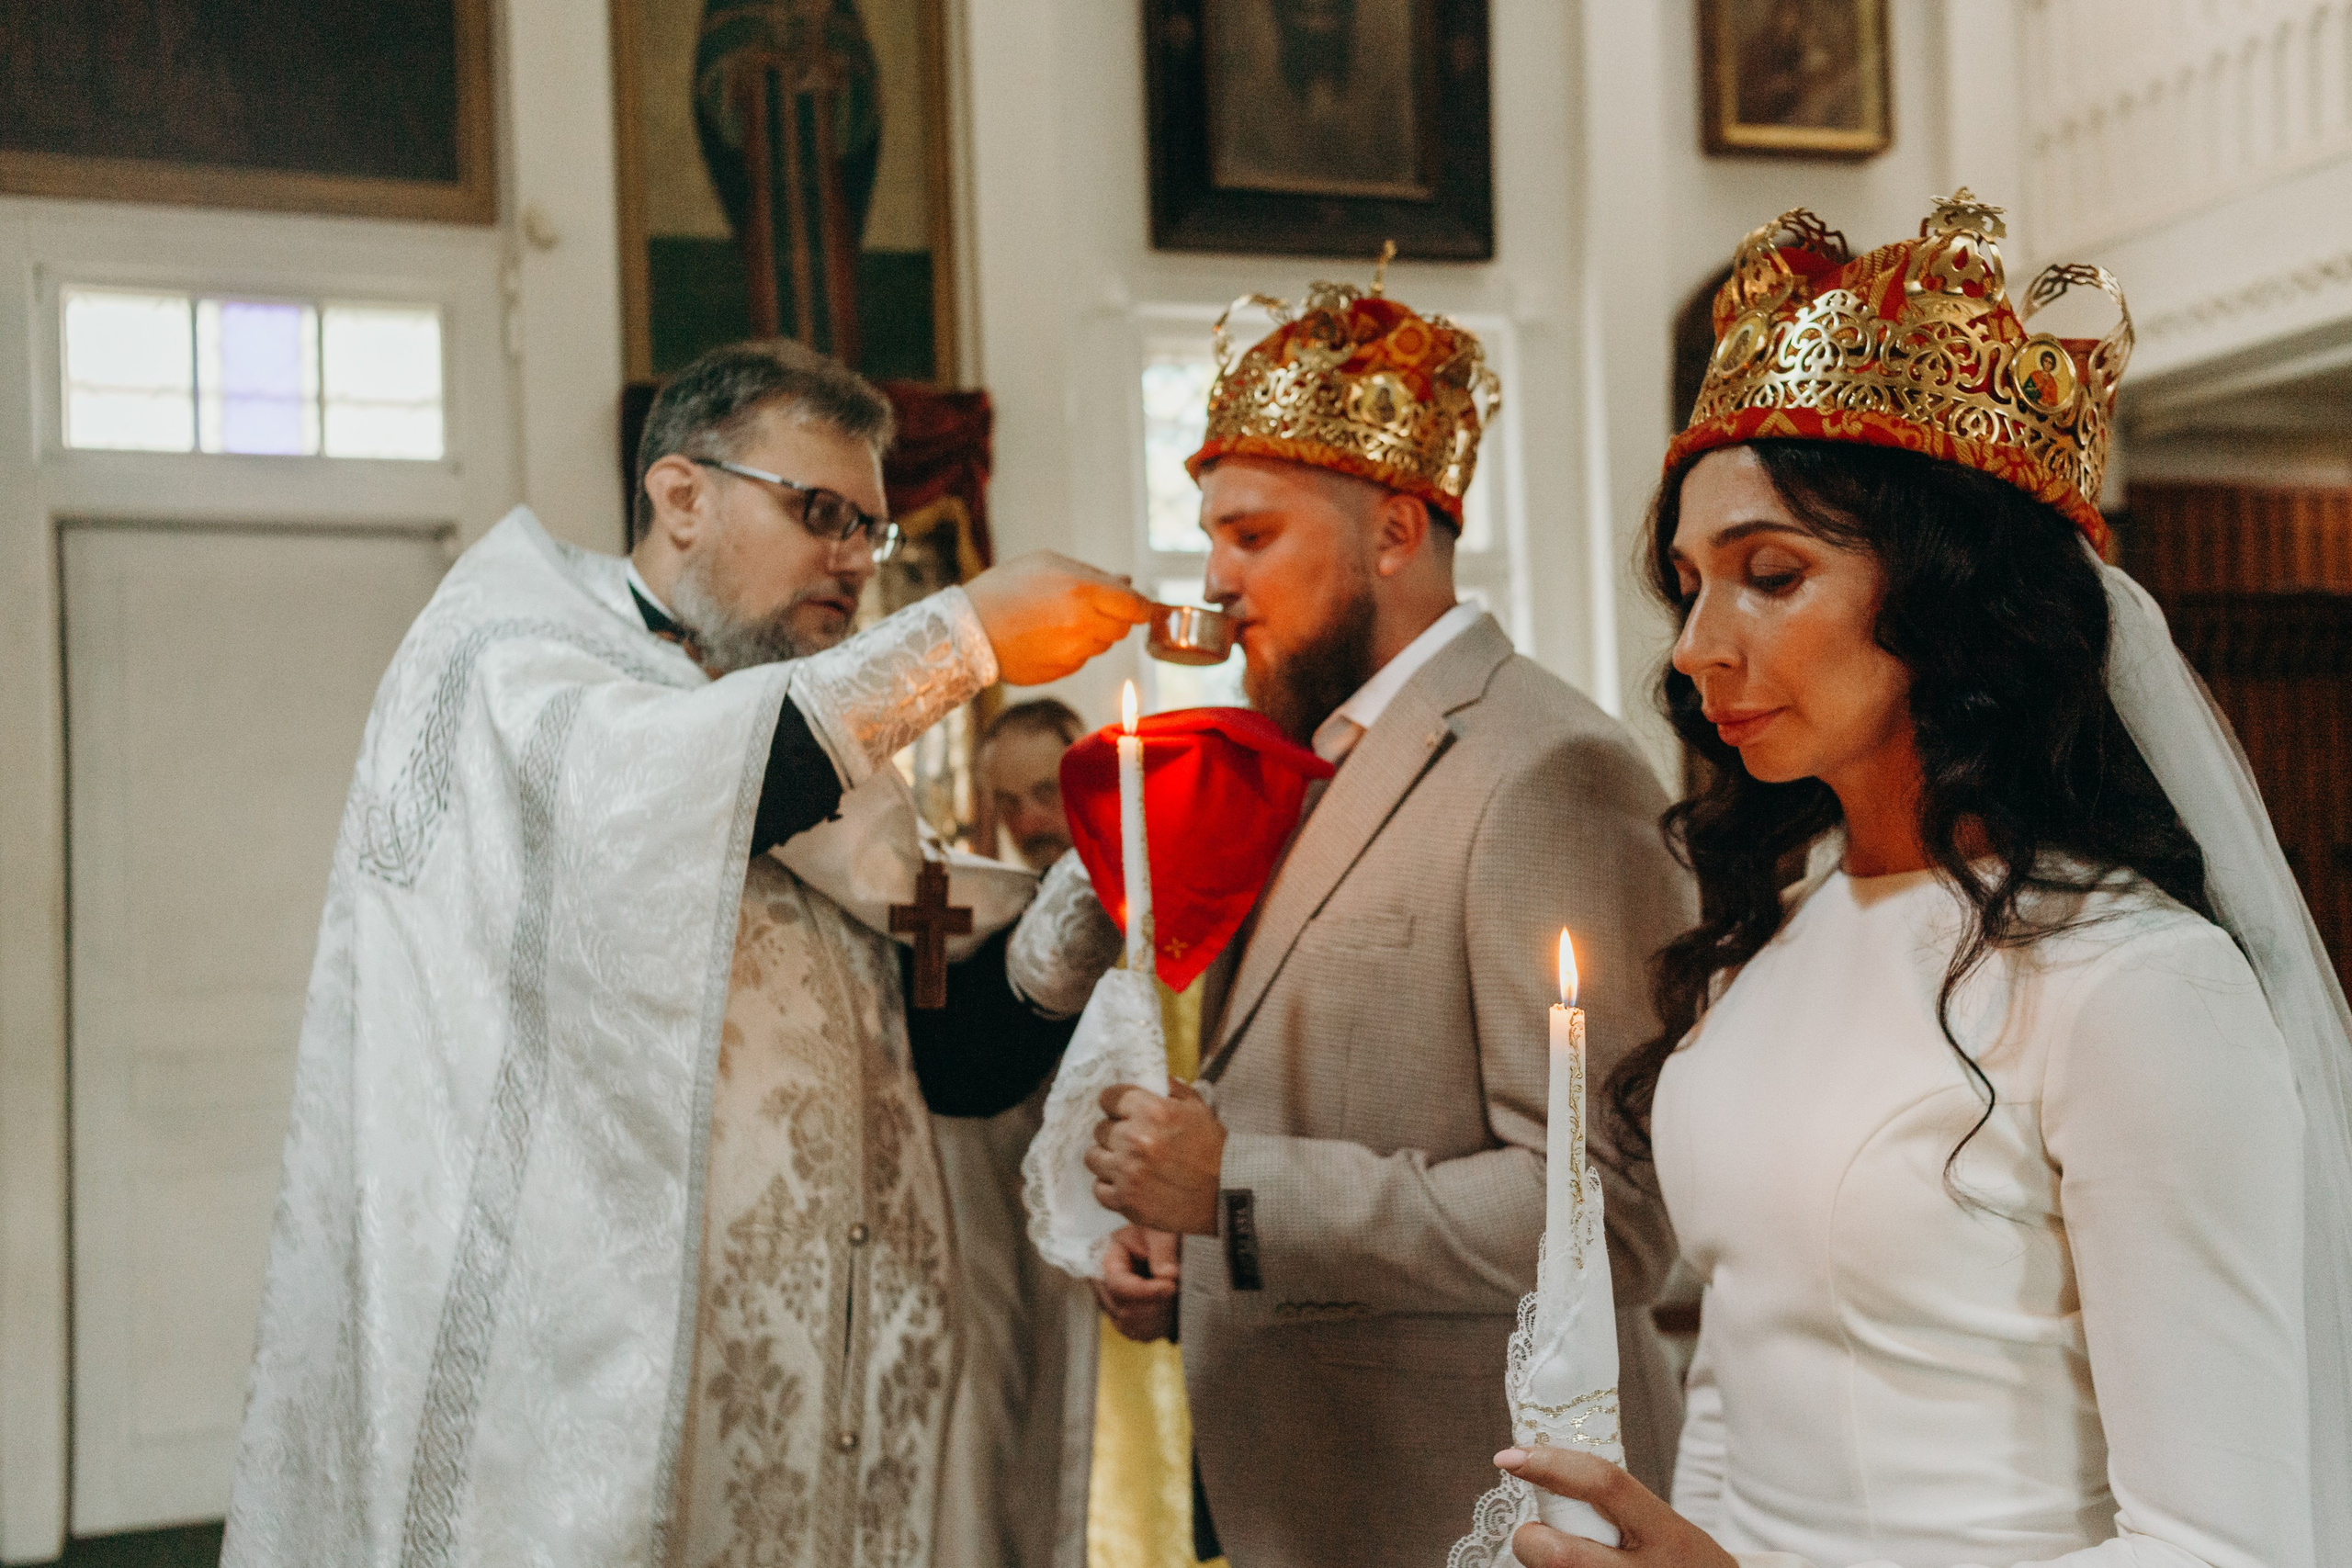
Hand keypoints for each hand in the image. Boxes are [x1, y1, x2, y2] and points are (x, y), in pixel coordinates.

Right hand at [962, 552, 1150, 684]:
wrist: (968, 630)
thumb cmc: (1006, 587)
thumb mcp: (1049, 564)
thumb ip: (1093, 574)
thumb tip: (1126, 583)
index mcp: (1084, 593)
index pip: (1135, 606)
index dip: (1140, 606)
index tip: (1138, 605)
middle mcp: (1083, 626)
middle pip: (1122, 629)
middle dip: (1115, 618)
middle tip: (1091, 606)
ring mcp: (1073, 653)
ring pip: (1102, 646)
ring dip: (1093, 633)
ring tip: (1059, 619)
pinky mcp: (1062, 672)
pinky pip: (1080, 659)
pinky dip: (1073, 649)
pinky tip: (1046, 636)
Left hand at [1083, 1080, 1224, 1236]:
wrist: (1229, 1193)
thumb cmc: (1213, 1148)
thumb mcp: (1196, 1107)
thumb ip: (1168, 1088)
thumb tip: (1144, 1077)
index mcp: (1153, 1112)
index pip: (1109, 1097)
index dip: (1116, 1104)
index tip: (1122, 1111)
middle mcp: (1135, 1140)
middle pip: (1100, 1129)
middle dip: (1115, 1132)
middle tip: (1131, 1140)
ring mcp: (1128, 1173)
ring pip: (1093, 1157)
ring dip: (1108, 1158)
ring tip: (1126, 1163)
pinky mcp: (1127, 1201)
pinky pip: (1099, 1189)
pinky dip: (1110, 1186)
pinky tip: (1127, 1183)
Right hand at [1090, 1224, 1179, 1341]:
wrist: (1159, 1247)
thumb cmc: (1157, 1235)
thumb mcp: (1160, 1231)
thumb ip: (1164, 1250)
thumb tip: (1168, 1276)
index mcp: (1106, 1259)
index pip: (1119, 1286)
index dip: (1147, 1292)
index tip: (1172, 1286)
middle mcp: (1103, 1287)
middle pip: (1126, 1311)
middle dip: (1158, 1304)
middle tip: (1180, 1288)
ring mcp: (1112, 1308)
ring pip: (1135, 1327)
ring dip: (1161, 1315)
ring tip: (1176, 1295)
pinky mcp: (1126, 1322)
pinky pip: (1142, 1334)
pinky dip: (1161, 1325)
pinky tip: (1170, 1307)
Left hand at [1496, 1448, 1736, 1567]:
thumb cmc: (1680, 1561)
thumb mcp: (1664, 1526)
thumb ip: (1613, 1504)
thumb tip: (1543, 1472)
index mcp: (1666, 1532)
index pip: (1603, 1484)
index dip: (1550, 1464)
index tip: (1507, 1457)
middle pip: (1558, 1555)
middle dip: (1529, 1540)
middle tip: (1535, 1534)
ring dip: (1542, 1565)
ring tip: (1575, 1558)